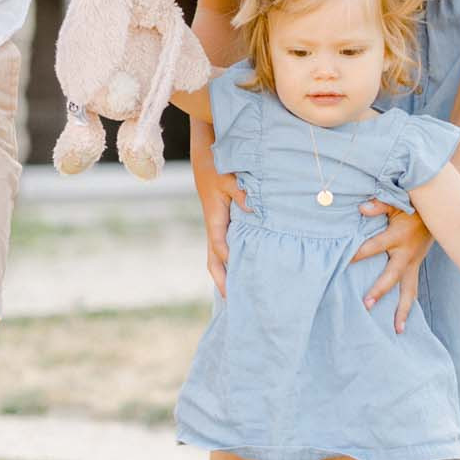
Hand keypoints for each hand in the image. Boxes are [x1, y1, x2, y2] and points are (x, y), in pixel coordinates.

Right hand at [190, 126, 247, 294]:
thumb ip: (242, 193)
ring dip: (225, 274)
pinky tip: (240, 272)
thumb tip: (254, 209)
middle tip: (233, 302)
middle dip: (222, 280)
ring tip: (236, 296)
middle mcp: (213, 227)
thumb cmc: (217, 167)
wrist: (205, 158)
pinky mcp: (222, 224)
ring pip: (217, 257)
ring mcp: (216, 227)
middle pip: (214, 260)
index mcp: (214, 218)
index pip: (221, 246)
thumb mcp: (229, 178)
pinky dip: (229, 262)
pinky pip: (223, 248)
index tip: (238, 279)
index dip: (229, 262)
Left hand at [352, 201, 431, 333]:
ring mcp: (413, 264)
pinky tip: (401, 322)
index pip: (372, 247)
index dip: (357, 254)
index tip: (342, 262)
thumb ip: (379, 205)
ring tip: (398, 330)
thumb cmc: (413, 206)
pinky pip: (412, 289)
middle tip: (367, 305)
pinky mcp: (415, 268)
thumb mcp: (397, 202)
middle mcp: (406, 255)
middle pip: (391, 276)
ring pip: (408, 291)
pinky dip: (408, 305)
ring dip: (403, 310)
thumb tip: (361, 209)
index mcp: (398, 237)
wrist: (440, 213)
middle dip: (379, 290)